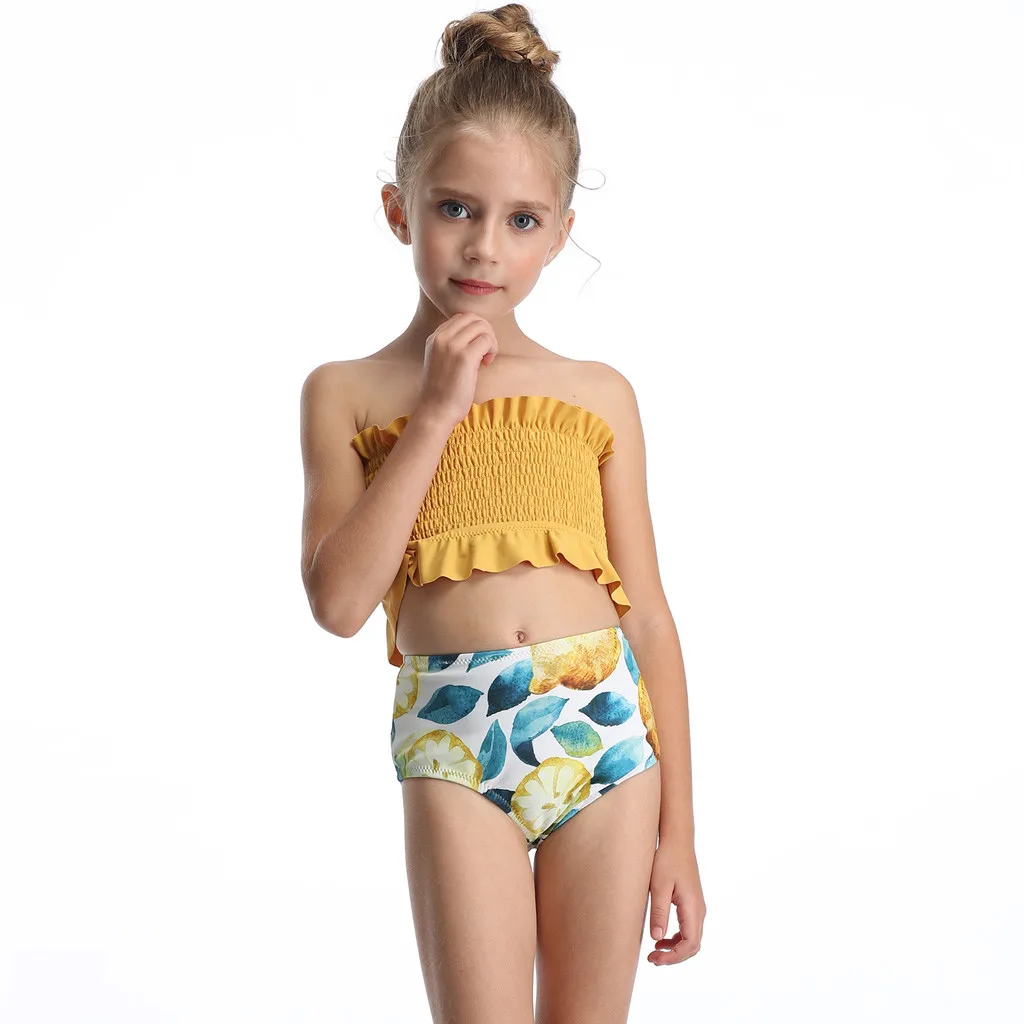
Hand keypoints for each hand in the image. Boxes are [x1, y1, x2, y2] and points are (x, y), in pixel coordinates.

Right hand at [416, 312, 498, 430]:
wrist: (436, 411)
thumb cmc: (442, 392)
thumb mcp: (441, 361)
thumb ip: (452, 346)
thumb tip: (478, 336)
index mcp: (434, 337)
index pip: (460, 317)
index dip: (474, 330)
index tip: (475, 348)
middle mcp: (441, 338)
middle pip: (472, 317)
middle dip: (485, 331)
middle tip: (485, 351)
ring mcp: (452, 346)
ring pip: (482, 326)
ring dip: (490, 340)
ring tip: (486, 358)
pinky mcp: (465, 357)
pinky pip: (487, 340)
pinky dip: (492, 349)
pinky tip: (486, 364)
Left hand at [647, 837, 705, 965]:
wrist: (677, 841)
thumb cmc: (667, 860)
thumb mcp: (658, 885)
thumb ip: (659, 912)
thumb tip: (657, 939)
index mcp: (692, 907)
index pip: (690, 943)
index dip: (674, 957)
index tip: (656, 959)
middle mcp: (699, 910)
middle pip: (693, 945)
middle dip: (674, 957)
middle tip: (652, 960)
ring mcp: (697, 907)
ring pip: (691, 938)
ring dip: (675, 949)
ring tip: (655, 953)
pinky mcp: (692, 903)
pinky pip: (688, 928)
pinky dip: (677, 938)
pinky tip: (661, 938)